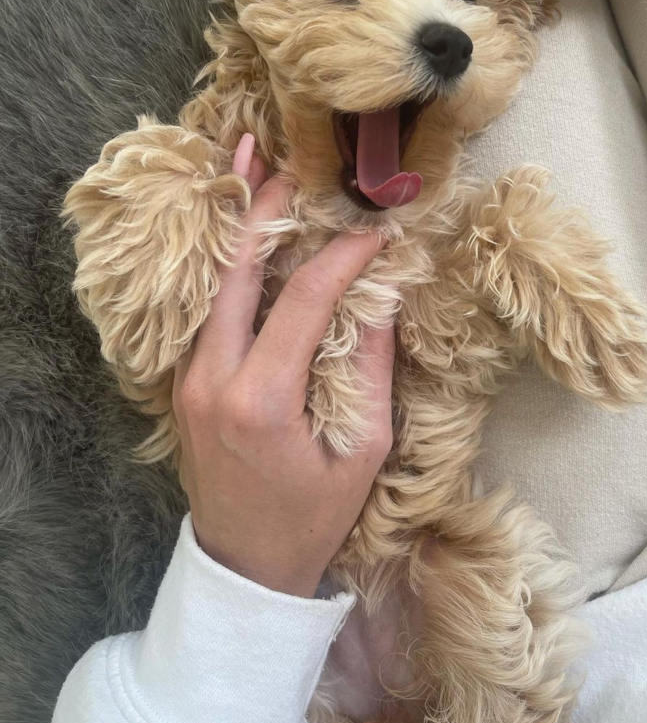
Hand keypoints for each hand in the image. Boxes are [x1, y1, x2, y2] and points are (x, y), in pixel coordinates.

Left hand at [173, 133, 393, 596]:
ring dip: (236, 221)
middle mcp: (212, 376)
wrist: (245, 563)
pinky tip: (240, 222)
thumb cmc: (312, 514)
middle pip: (237, 270)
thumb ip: (370, 366)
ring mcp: (187, 375)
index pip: (305, 298)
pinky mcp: (184, 377)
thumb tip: (385, 291)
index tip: (377, 230)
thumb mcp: (360, 449)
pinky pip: (206, 303)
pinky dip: (226, 258)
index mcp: (262, 398)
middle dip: (268, 209)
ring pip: (211, 279)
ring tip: (251, 160)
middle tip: (297, 162)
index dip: (344, 255)